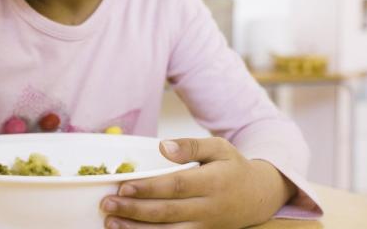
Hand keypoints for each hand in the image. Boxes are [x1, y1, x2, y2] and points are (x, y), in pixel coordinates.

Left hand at [100, 137, 297, 228]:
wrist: (258, 196)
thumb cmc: (233, 167)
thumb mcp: (219, 148)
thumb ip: (191, 146)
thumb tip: (163, 146)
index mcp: (212, 182)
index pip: (176, 186)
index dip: (149, 188)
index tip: (123, 186)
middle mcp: (208, 208)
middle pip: (167, 212)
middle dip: (135, 210)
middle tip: (107, 205)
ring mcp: (205, 226)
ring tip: (112, 222)